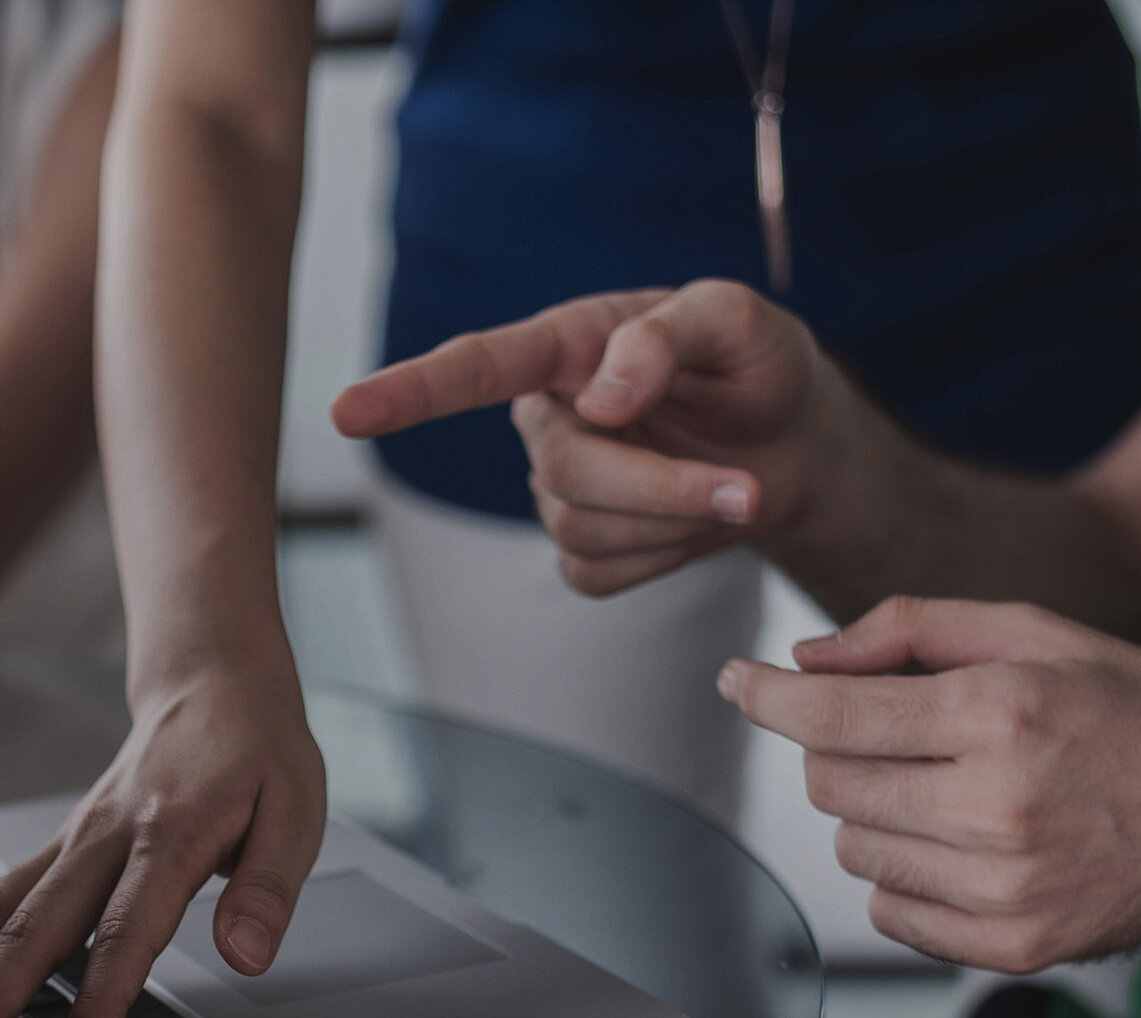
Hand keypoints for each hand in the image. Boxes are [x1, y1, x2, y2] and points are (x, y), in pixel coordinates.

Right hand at [0, 661, 326, 1017]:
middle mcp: (106, 836)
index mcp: (170, 833)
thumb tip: (246, 956)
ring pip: (2, 910)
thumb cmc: (258, 750)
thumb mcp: (296, 811)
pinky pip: (3, 895)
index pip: (125, 931)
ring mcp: (76, 838)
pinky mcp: (63, 844)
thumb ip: (268, 888)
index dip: (101, 1000)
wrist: (213, 680)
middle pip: (36, 927)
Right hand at [332, 281, 855, 595]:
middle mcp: (547, 416)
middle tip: (744, 487)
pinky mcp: (584, 548)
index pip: (474, 368)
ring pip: (581, 529)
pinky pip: (598, 574)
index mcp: (567, 346)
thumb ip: (666, 337)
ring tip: (734, 488)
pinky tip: (691, 524)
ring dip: (673, 520)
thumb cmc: (756, 364)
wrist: (795, 443)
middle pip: (564, 472)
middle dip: (659, 487)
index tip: (345, 412)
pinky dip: (663, 558)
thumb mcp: (736, 321)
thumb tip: (602, 400)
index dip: (408, 393)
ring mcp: (559, 488)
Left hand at [717, 596, 1140, 969]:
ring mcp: (1003, 888)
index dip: (766, 697)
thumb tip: (807, 659)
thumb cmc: (1139, 717)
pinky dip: (903, 877)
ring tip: (948, 790)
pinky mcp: (1010, 948)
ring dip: (874, 813)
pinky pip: (889, 912)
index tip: (737, 682)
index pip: (832, 716)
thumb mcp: (1038, 634)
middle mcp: (997, 806)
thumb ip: (911, 629)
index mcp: (1001, 715)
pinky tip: (961, 845)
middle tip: (898, 735)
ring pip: (852, 848)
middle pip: (830, 783)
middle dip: (840, 749)